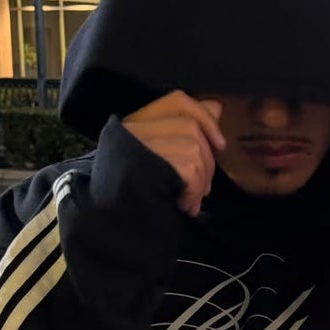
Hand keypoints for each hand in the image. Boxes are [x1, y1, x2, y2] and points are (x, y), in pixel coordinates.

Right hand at [122, 91, 225, 217]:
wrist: (110, 227)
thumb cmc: (138, 198)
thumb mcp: (164, 163)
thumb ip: (187, 134)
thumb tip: (217, 108)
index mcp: (135, 125)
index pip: (177, 101)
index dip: (204, 117)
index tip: (219, 143)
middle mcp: (133, 130)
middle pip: (191, 128)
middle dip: (207, 161)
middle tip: (202, 189)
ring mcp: (138, 146)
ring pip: (193, 148)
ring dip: (200, 181)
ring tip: (190, 201)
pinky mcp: (147, 165)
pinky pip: (189, 169)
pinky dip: (194, 191)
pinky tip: (183, 205)